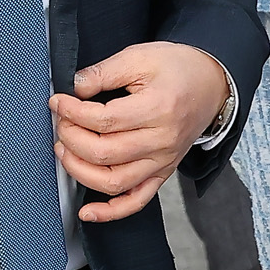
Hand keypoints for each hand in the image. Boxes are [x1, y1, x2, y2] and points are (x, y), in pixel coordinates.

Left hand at [50, 41, 228, 221]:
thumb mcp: (140, 57)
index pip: (103, 119)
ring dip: (80, 170)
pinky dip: (110, 212)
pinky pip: (136, 201)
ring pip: (113, 182)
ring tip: (65, 151)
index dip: (72, 112)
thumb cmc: (178, 68)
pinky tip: (89, 211)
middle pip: (103, 153)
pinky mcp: (162, 173)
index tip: (58, 102)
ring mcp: (162, 161)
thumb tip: (74, 87)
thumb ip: (104, 71)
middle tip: (61, 121)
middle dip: (71, 138)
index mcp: (157, 108)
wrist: (211, 83)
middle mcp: (161, 140)